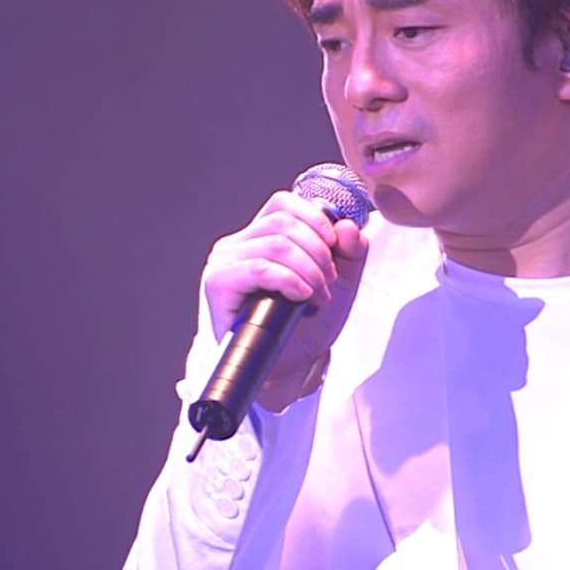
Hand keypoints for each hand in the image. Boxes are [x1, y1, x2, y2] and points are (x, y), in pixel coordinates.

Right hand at [200, 189, 369, 412]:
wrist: (289, 367)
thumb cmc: (305, 325)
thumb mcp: (339, 282)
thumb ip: (351, 251)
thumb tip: (347, 225)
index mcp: (260, 236)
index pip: (284, 203)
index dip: (315, 219)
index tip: (334, 246)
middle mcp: (238, 244)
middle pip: (284, 221)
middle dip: (318, 250)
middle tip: (328, 281)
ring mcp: (225, 262)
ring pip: (275, 243)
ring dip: (308, 268)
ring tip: (318, 294)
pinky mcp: (218, 283)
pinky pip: (258, 267)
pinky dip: (288, 279)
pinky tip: (301, 296)